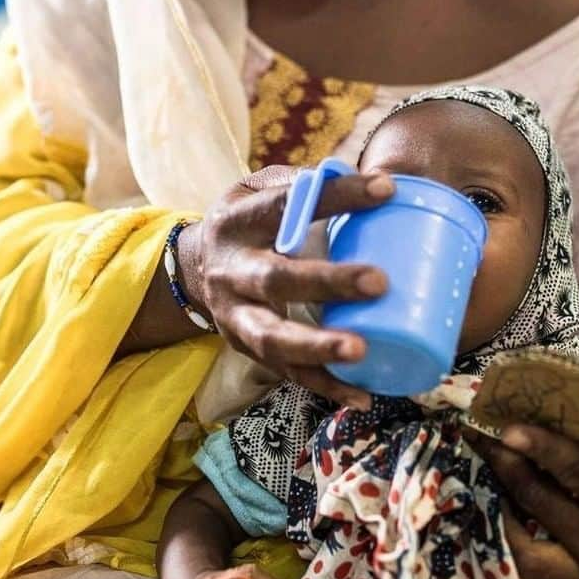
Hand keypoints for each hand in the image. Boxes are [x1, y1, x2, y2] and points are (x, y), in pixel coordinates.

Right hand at [178, 165, 392, 406]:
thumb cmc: (247, 220)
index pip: (285, 203)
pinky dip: (323, 386)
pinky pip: (286, 373)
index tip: (385, 190)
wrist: (193, 266)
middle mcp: (231, 270)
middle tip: (379, 282)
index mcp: (237, 221)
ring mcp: (234, 315)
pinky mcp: (246, 348)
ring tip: (361, 351)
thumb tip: (376, 183)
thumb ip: (304, 185)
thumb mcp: (259, 189)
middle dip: (328, 283)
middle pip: (276, 279)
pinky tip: (361, 394)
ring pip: (272, 337)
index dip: (336, 196)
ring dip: (317, 346)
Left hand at [466, 425, 578, 578]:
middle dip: (505, 464)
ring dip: (502, 505)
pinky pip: (536, 566)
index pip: (575, 472)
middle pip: (541, 504)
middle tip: (479, 433)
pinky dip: (515, 535)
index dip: (538, 446)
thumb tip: (544, 414)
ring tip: (490, 467)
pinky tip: (506, 499)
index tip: (506, 426)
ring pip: (528, 548)